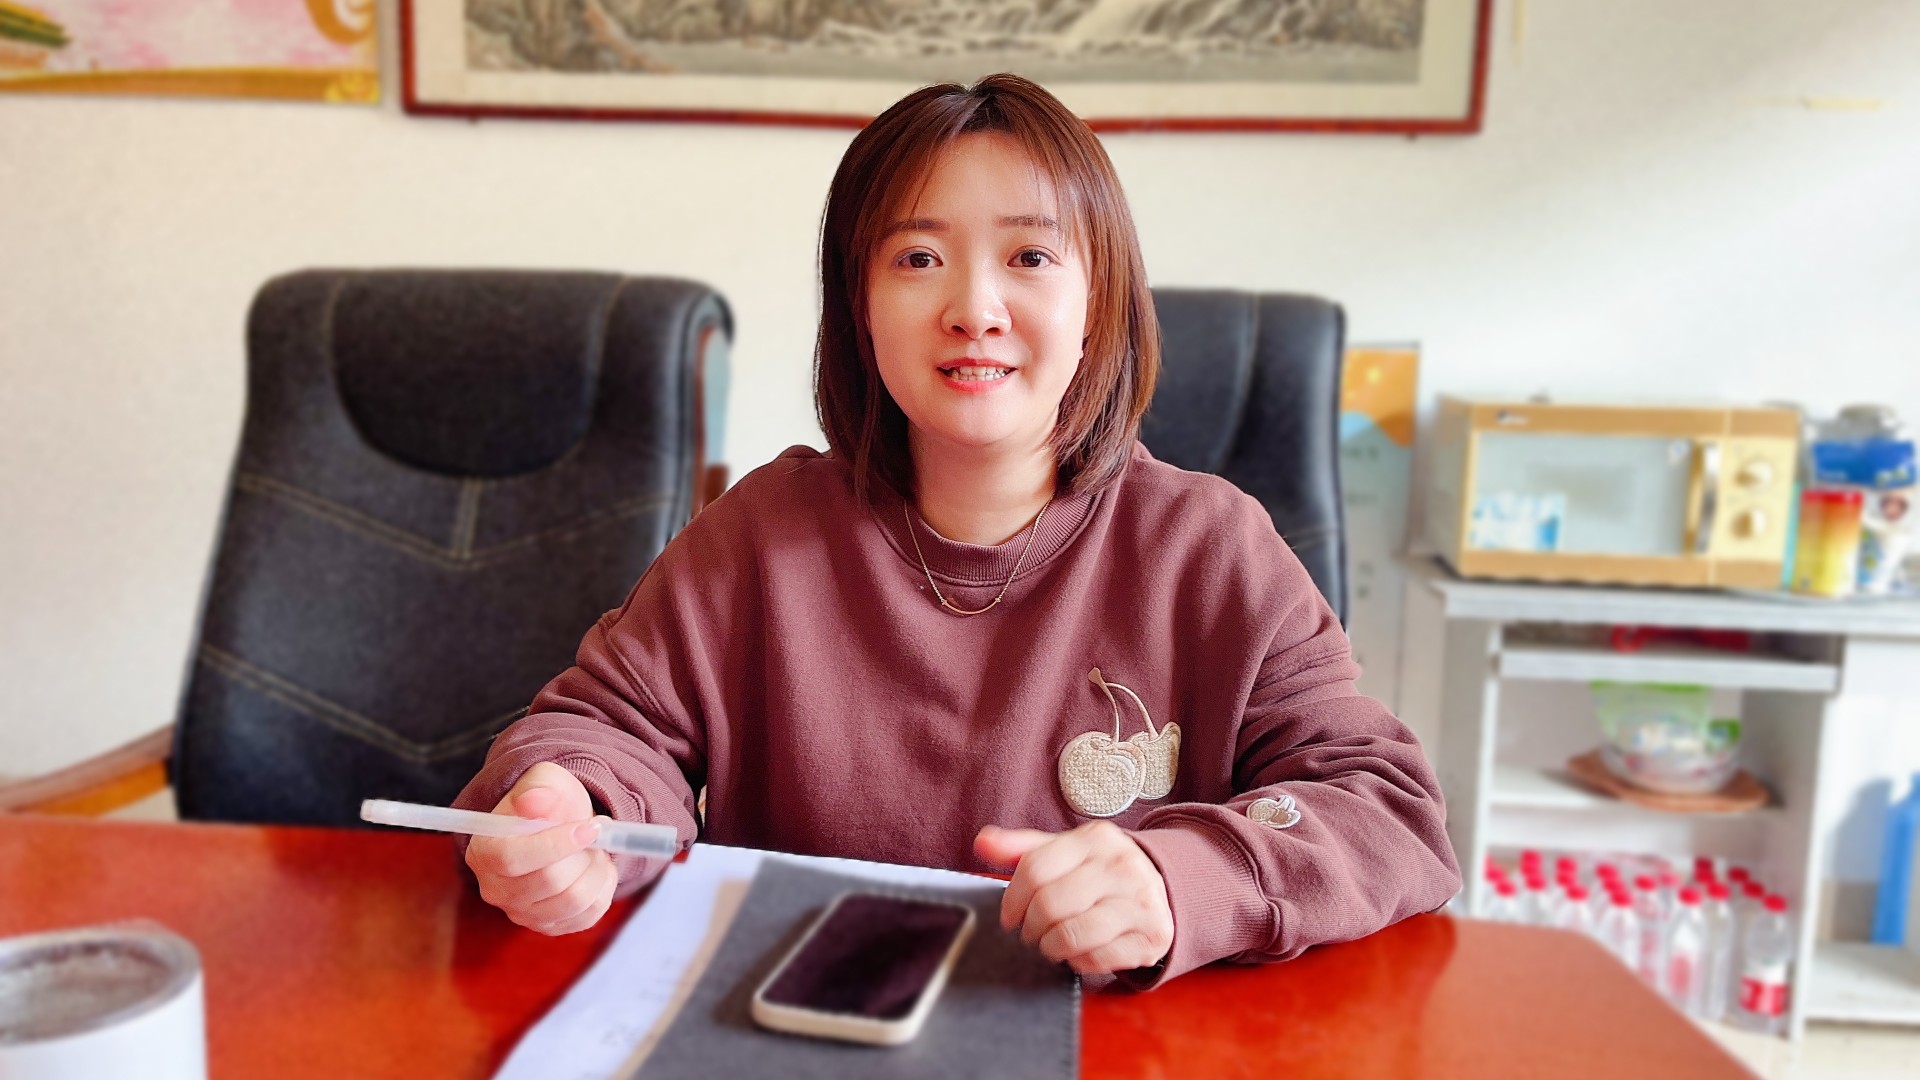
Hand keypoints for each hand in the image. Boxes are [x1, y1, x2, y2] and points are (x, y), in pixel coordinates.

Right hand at [464, 762, 615, 934]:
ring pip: (573, 901)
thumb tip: (535, 801)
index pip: (511, 859)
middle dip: (583, 854)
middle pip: (549, 882)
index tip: (587, 828)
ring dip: (596, 869)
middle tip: (595, 831)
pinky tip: (594, 867)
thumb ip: (539, 787)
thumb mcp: (544, 781)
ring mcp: (522, 913)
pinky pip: (589, 914)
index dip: (554, 845)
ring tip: (594, 848)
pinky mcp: (550, 926)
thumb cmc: (549, 803)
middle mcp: (496, 889)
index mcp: (484, 851)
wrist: (562, 825)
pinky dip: (603, 887)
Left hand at [974, 821, 1173, 976]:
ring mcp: (1140, 902)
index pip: (1035, 868)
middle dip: (1030, 927)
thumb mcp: (1063, 852)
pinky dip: (1078, 961)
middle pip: (1049, 904)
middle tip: (1031, 932)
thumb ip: (1022, 849)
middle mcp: (1122, 866)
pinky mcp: (1151, 936)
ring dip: (1051, 946)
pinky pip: (1096, 959)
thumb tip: (982, 842)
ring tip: (1051, 942)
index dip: (1012, 899)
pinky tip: (1079, 951)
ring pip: (1071, 934)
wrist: (1158, 889)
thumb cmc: (1098, 872)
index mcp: (1096, 838)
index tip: (1010, 915)